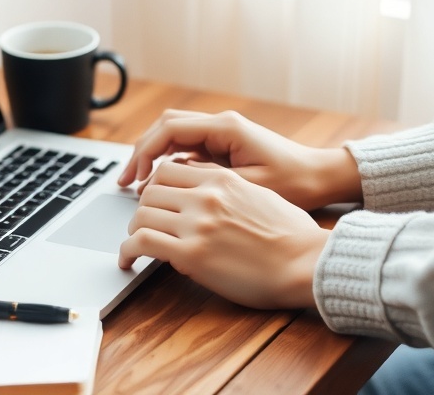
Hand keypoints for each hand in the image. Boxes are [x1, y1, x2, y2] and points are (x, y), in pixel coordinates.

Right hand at [118, 110, 361, 210]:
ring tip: (136, 184)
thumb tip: (169, 182)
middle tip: (126, 181)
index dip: (146, 152)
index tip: (134, 178)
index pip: (170, 129)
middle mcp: (221, 124)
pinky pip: (187, 148)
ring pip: (174, 135)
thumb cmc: (295, 183)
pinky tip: (160, 185)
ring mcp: (222, 133)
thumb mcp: (251, 185)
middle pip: (166, 127)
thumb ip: (209, 180)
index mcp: (226, 128)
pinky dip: (169, 163)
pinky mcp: (224, 145)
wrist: (321, 177)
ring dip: (153, 156)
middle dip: (141, 152)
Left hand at [118, 160, 328, 308]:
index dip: (157, 185)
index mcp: (222, 179)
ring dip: (133, 230)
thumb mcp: (260, 196)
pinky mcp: (191, 253)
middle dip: (143, 208)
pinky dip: (127, 251)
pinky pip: (141, 243)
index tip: (154, 200)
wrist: (306, 263)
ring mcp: (197, 223)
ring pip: (141, 214)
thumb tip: (210, 195)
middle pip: (151, 190)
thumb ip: (229, 191)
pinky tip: (128, 260)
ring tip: (134, 244)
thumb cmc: (293, 236)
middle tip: (142, 224)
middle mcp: (206, 195)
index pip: (170, 169)